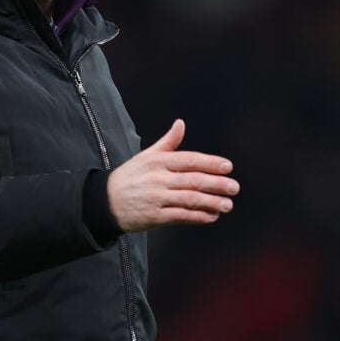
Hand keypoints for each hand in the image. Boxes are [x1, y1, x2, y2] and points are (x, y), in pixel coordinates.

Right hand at [107, 119, 238, 231]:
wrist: (105, 201)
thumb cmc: (130, 177)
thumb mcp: (147, 156)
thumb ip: (168, 142)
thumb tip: (181, 123)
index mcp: (158, 161)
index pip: (189, 160)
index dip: (210, 163)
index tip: (228, 167)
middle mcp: (158, 179)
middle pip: (193, 180)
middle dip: (217, 184)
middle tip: (234, 187)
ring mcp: (156, 198)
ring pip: (190, 199)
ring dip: (211, 202)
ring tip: (227, 205)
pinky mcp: (154, 216)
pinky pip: (181, 217)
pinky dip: (198, 217)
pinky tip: (211, 216)